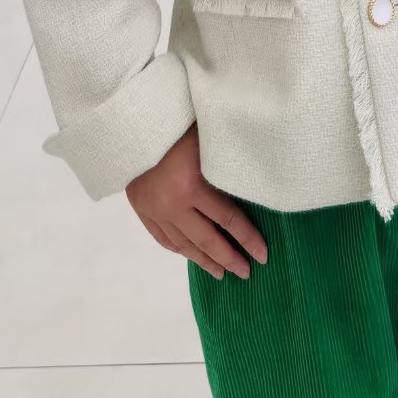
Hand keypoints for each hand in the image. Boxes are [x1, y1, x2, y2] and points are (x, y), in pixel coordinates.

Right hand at [125, 121, 267, 278]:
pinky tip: (192, 256)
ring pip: (185, 245)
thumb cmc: (180, 125)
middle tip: (246, 273)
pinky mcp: (142, 210)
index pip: (228, 219)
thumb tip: (258, 181)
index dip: (248, 239)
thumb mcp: (208, 140)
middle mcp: (172, 204)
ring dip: (205, 261)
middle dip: (230, 258)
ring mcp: (154, 210)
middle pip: (208, 239)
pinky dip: (180, 250)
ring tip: (222, 273)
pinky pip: (164, 239)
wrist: (134, 124)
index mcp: (192, 184)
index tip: (263, 255)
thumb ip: (227, 164)